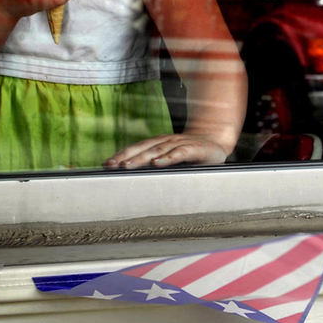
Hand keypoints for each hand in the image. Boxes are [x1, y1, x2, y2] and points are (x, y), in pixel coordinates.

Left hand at [103, 133, 229, 168]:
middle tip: (111, 166)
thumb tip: (134, 181)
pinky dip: (167, 157)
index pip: (136, 148)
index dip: (121, 155)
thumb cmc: (192, 154)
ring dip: (141, 158)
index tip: (106, 165)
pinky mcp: (194, 148)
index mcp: (158, 144)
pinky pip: (179, 152)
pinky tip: (157, 163)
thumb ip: (156, 166)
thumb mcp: (172, 159)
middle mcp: (166, 141)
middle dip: (125, 157)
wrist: (216, 141)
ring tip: (127, 165)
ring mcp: (180, 143)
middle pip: (142, 148)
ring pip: (157, 150)